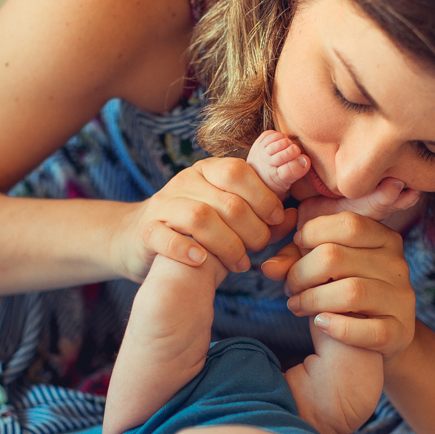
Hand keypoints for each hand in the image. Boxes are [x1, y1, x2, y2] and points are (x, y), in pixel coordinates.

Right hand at [110, 157, 297, 281]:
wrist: (141, 240)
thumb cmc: (198, 230)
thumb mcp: (228, 215)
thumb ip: (260, 213)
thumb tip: (294, 214)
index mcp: (207, 171)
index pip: (238, 170)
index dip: (262, 195)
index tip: (276, 218)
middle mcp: (184, 182)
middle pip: (225, 199)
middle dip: (251, 228)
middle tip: (260, 248)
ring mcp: (162, 205)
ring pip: (199, 217)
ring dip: (227, 244)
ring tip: (240, 263)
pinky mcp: (146, 231)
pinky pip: (165, 237)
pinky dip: (186, 249)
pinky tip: (202, 261)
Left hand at [262, 212, 415, 360]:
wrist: (382, 336)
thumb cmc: (345, 290)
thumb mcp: (324, 266)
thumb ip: (296, 258)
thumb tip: (268, 267)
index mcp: (384, 239)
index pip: (348, 224)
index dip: (313, 233)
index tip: (296, 248)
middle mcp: (397, 265)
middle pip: (336, 257)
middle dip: (301, 272)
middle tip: (289, 287)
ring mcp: (401, 299)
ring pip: (351, 292)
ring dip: (312, 300)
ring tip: (297, 305)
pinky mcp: (400, 332)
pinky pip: (369, 330)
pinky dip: (338, 327)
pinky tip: (321, 323)